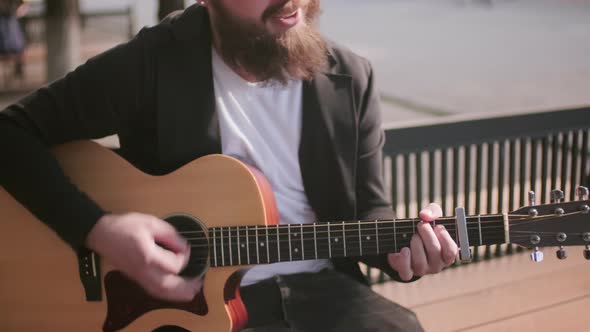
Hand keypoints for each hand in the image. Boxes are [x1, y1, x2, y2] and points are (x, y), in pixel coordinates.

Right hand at [86, 213, 201, 301]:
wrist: (102, 234)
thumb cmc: (125, 226)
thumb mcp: (151, 223)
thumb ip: (170, 234)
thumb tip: (184, 246)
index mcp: (147, 255)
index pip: (173, 264)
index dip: (184, 256)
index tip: (185, 247)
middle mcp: (143, 270)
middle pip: (167, 285)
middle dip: (185, 287)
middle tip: (199, 284)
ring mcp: (138, 276)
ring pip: (160, 291)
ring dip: (177, 294)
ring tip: (192, 292)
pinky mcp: (135, 277)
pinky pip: (152, 291)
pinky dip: (166, 294)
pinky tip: (175, 293)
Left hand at [387, 203, 457, 280]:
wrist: (404, 240)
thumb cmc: (424, 229)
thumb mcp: (431, 217)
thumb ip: (433, 211)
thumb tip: (425, 216)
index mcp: (447, 253)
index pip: (451, 252)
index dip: (445, 238)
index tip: (438, 226)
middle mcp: (437, 264)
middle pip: (435, 253)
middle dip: (427, 235)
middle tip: (421, 224)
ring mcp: (422, 270)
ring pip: (420, 262)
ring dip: (416, 244)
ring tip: (413, 236)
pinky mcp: (407, 273)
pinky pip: (407, 273)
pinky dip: (404, 260)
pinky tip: (405, 249)